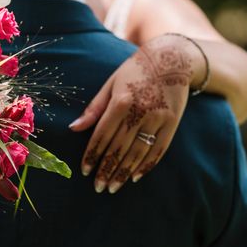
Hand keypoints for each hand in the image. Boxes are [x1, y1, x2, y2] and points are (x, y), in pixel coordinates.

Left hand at [70, 34, 204, 192]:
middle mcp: (140, 112)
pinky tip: (135, 176)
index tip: (84, 171)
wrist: (171, 60)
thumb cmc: (134, 71)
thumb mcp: (111, 84)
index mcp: (121, 101)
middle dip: (107, 170)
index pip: (103, 135)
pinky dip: (146, 166)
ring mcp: (158, 119)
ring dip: (124, 173)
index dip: (92, 155)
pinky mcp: (172, 124)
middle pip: (119, 148)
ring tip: (113, 186)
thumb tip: (74, 128)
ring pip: (138, 153)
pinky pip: (158, 151)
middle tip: (98, 187)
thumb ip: (94, 108)